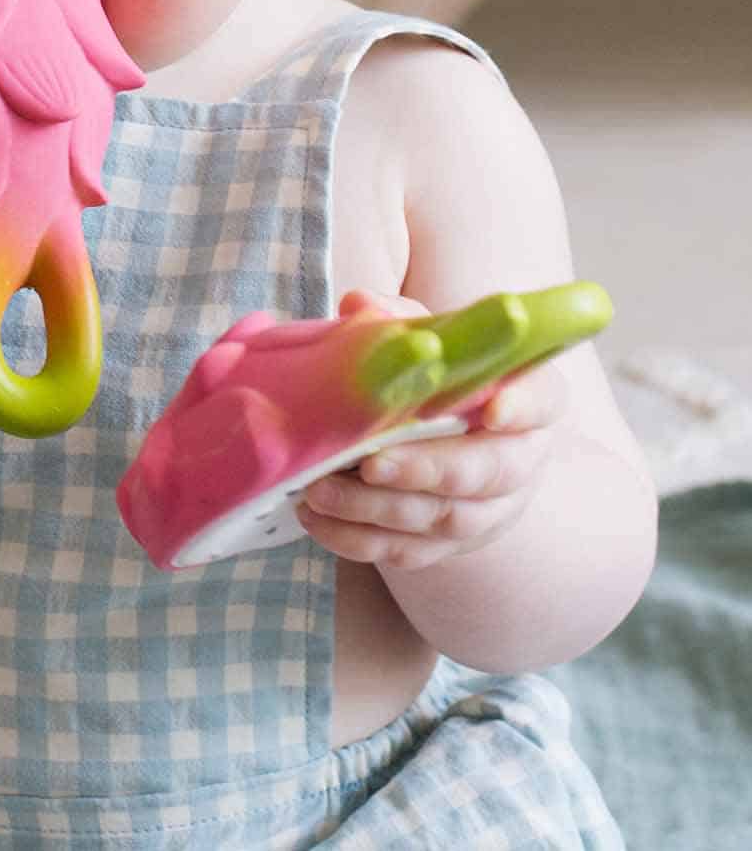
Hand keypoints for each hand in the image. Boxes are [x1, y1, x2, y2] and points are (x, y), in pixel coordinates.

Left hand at [296, 289, 568, 569]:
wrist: (439, 429)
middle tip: (372, 462)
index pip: (542, 399)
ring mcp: (489, 509)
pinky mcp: (449, 544)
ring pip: (445, 520)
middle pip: (490, 473)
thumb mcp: (424, 338)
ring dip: (379, 509)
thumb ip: (397, 319)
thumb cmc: (435, 376)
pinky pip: (410, 552)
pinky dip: (359, 540)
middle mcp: (520, 459)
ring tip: (321, 489)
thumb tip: (360, 305)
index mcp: (528, 397)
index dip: (523, 406)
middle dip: (428, 470)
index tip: (493, 409)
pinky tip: (315, 517)